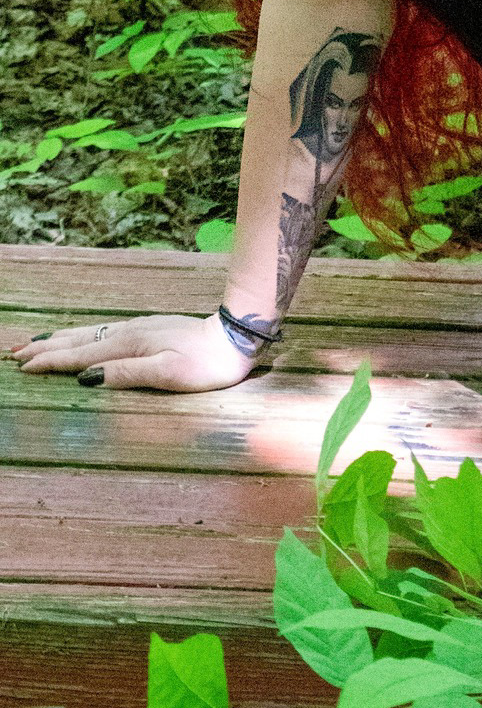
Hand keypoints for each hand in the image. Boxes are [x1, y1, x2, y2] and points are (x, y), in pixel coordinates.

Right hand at [8, 311, 261, 390]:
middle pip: (77, 340)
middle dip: (44, 348)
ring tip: (33, 343)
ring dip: (58, 339)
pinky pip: (101, 332)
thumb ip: (127, 374)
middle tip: (13, 353)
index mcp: (129, 345)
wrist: (235, 338)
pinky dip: (80, 335)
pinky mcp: (145, 330)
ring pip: (87, 333)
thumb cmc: (207, 364)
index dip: (51, 363)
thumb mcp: (169, 374)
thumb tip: (86, 378)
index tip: (23, 368)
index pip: (80, 356)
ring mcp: (136, 329)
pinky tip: (77, 338)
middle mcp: (127, 333)